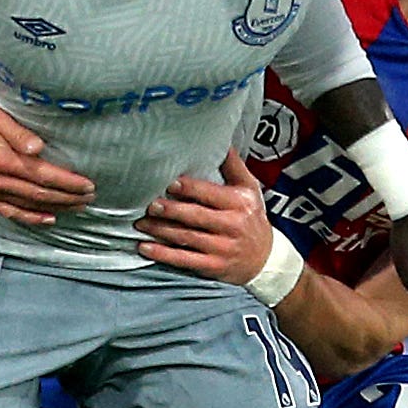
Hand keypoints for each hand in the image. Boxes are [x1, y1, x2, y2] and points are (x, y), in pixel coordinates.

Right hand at [0, 79, 93, 226]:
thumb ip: (17, 133)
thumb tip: (40, 149)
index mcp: (0, 159)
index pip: (43, 175)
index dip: (68, 182)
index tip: (88, 185)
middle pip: (38, 193)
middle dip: (67, 197)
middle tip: (89, 198)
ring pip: (26, 205)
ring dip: (53, 208)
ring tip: (76, 208)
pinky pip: (7, 212)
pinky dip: (28, 217)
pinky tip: (46, 218)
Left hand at [135, 150, 271, 282]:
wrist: (266, 259)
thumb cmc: (252, 218)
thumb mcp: (250, 189)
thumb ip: (233, 166)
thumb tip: (221, 141)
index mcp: (239, 203)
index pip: (210, 194)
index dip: (189, 189)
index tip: (170, 183)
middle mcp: (232, 226)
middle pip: (196, 217)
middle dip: (171, 210)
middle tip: (150, 204)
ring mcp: (222, 248)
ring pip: (186, 238)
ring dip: (161, 230)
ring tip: (141, 223)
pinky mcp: (213, 266)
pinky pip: (184, 260)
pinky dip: (163, 254)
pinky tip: (145, 248)